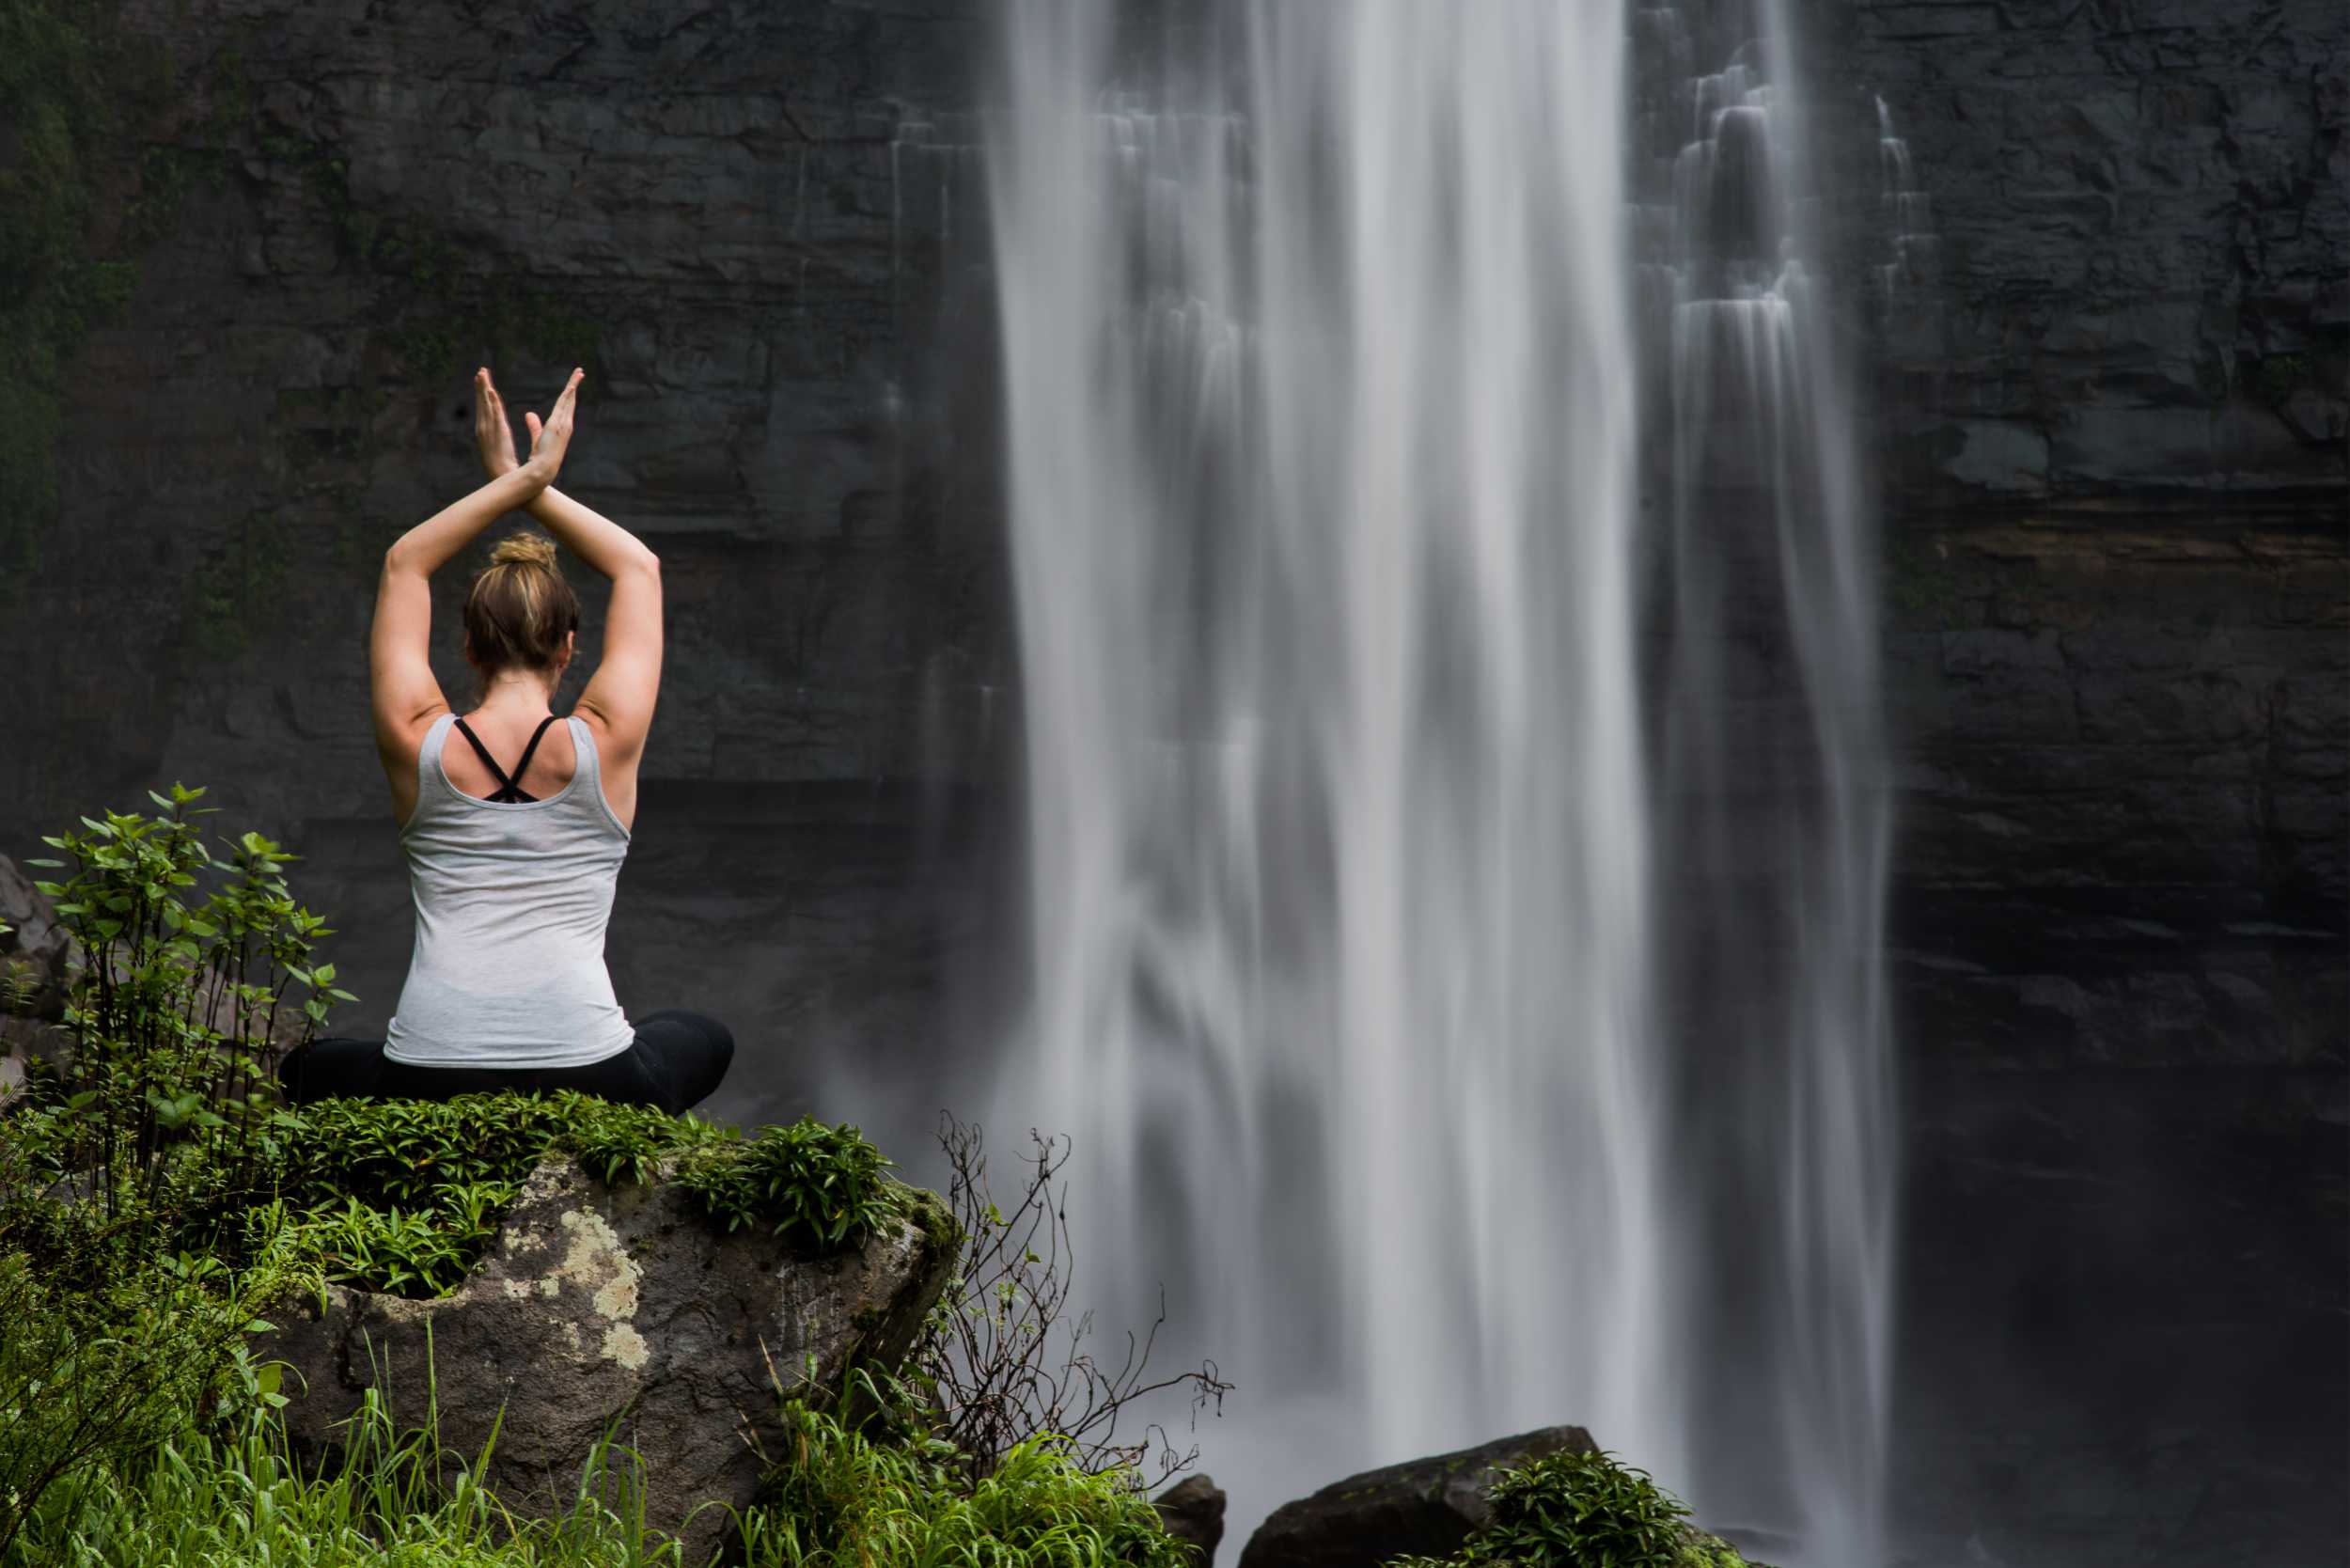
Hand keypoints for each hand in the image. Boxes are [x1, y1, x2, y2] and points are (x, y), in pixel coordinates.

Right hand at [472, 367, 519, 478]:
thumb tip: (519, 417)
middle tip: (481, 370)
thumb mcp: (505, 443)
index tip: (483, 379)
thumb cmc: (506, 464)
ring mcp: (489, 430)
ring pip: (486, 406)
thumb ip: (507, 429)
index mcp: (488, 430)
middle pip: (483, 403)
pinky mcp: (496, 433)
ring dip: (484, 390)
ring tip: (483, 375)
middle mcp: (485, 428)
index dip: (483, 393)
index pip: (486, 408)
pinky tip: (491, 391)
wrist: (503, 478)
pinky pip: (494, 414)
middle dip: (481, 386)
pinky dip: (492, 402)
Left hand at [520, 368, 584, 486]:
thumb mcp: (537, 438)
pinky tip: (571, 385)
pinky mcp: (558, 426)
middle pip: (570, 401)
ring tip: (578, 372)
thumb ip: (535, 426)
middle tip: (580, 372)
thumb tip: (529, 414)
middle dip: (575, 385)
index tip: (572, 384)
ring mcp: (563, 425)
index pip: (565, 407)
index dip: (569, 395)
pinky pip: (564, 407)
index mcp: (561, 427)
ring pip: (569, 400)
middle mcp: (565, 425)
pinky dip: (568, 395)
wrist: (542, 471)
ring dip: (574, 385)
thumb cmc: (539, 459)